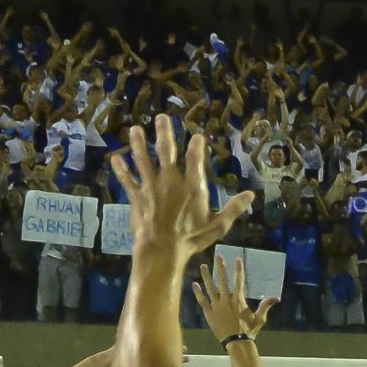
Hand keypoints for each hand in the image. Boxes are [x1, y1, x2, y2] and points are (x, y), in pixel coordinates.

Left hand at [108, 116, 251, 263]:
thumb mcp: (218, 226)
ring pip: (143, 159)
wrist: (162, 248)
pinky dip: (121, 169)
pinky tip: (116, 159)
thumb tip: (251, 195)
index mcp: (192, 186)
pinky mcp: (137, 195)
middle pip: (166, 150)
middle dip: (164, 132)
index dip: (196, 145)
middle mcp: (170, 180)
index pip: (195, 158)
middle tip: (162, 118)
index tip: (197, 136)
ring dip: (138, 143)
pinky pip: (127, 179)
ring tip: (135, 129)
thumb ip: (234, 208)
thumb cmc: (192, 238)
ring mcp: (151, 186)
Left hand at [192, 259, 274, 340]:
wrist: (236, 342)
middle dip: (221, 268)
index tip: (237, 259)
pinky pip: (202, 300)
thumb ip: (266, 306)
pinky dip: (198, 292)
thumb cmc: (249, 330)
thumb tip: (276, 297)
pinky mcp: (209, 312)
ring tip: (203, 266)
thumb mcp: (259, 318)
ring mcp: (216, 306)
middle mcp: (226, 300)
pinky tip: (194, 284)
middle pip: (223, 280)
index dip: (238, 269)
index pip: (239, 281)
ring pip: (210, 288)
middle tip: (218, 256)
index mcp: (238, 300)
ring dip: (206, 276)